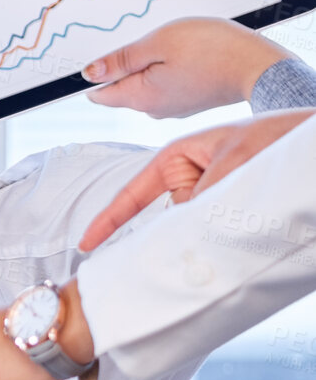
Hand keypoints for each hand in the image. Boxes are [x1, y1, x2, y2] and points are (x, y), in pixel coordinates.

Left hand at [80, 17, 289, 118]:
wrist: (258, 65)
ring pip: (145, 83)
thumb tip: (89, 73)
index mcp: (139, 98)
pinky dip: (167, 69)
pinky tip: (185, 55)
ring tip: (172, 46)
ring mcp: (171, 108)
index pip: (99, 94)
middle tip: (148, 42)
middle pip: (122, 87)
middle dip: (125, 64)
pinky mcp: (187, 101)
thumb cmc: (212, 49)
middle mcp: (152, 110)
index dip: (94, 74)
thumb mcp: (158, 43)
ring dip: (149, 64)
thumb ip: (121, 60)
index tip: (102, 55)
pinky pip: (165, 84)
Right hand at [80, 107, 315, 249]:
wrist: (310, 139)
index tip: (87, 242)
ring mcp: (206, 193)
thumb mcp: (234, 163)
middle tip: (213, 212)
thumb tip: (185, 231)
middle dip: (182, 224)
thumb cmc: (274, 137)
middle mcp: (188, 177)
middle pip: (167, 216)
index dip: (108, 219)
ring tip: (246, 200)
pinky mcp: (223, 206)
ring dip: (213, 224)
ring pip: (191, 225)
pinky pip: (211, 227)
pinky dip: (225, 229)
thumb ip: (203, 198)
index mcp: (177, 157)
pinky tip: (246, 216)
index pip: (133, 193)